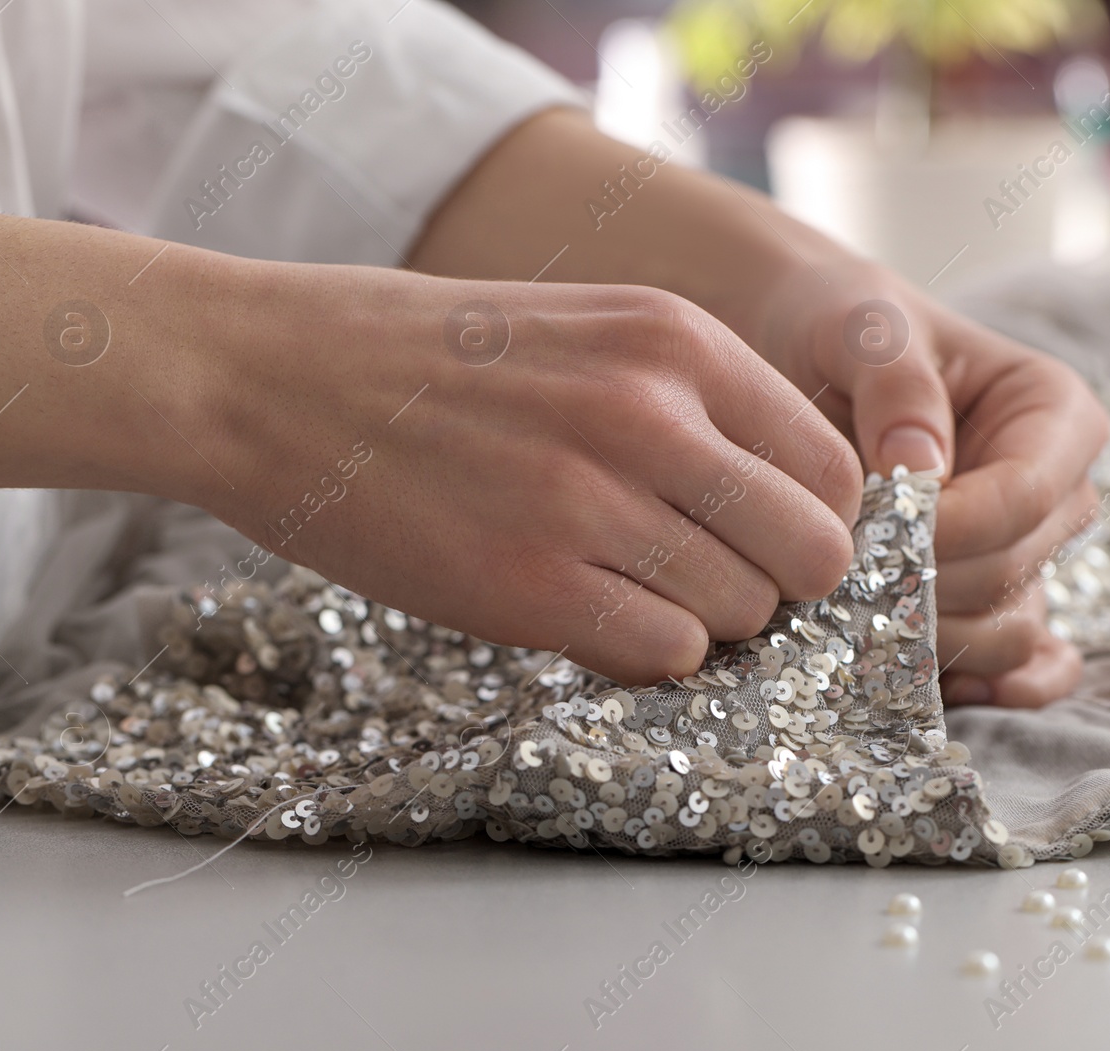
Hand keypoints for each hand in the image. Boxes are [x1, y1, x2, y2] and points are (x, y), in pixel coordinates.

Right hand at [203, 267, 863, 684]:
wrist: (272, 377)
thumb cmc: (431, 361)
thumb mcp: (588, 333)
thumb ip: (697, 404)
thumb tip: (790, 506)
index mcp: (678, 342)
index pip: (837, 470)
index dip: (815, 525)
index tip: (767, 544)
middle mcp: (651, 414)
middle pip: (813, 553)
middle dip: (776, 586)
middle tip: (709, 582)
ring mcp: (591, 501)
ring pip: (743, 614)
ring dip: (702, 624)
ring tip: (626, 592)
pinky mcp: (529, 585)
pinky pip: (667, 658)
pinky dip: (643, 657)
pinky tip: (587, 619)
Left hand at [744, 258, 1109, 707]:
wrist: (803, 360)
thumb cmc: (842, 329)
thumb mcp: (863, 327)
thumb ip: (896, 380)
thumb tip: (922, 465)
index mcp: (1056, 415)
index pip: (1022, 499)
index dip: (946, 532)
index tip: (864, 533)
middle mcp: (1059, 493)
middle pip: (1011, 575)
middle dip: (919, 588)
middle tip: (828, 582)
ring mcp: (1028, 555)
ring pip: (1005, 630)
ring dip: (925, 639)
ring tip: (839, 621)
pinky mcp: (991, 603)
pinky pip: (1018, 663)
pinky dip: (984, 686)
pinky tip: (922, 689)